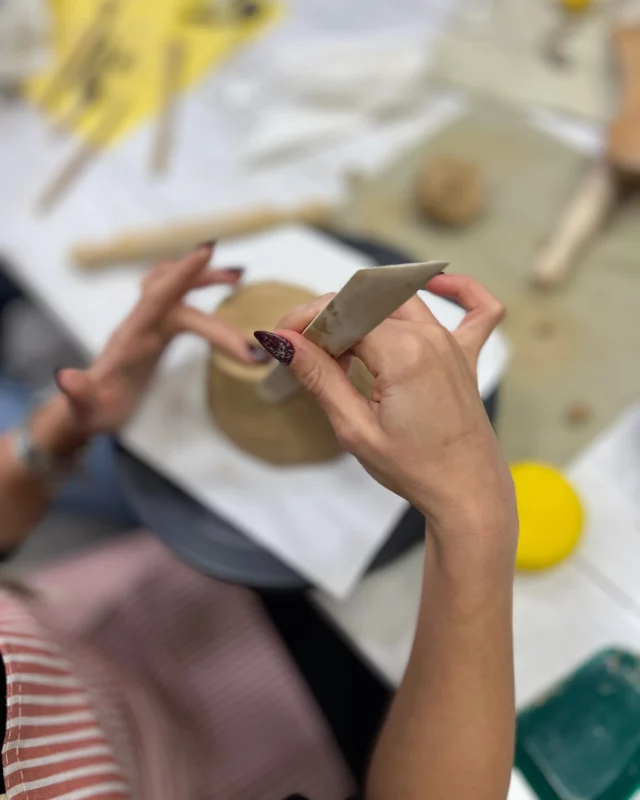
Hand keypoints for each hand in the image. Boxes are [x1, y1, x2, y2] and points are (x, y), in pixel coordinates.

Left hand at [54, 243, 268, 436]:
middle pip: (173, 288)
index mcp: (130, 338)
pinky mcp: (155, 333)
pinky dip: (195, 290)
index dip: (182, 275)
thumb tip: (65, 377)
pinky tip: (218, 297)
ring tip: (235, 278)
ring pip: (173, 287)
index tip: (207, 252)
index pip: (158, 299)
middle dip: (205, 278)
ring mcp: (147, 327)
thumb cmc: (92, 414)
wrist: (86, 413)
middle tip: (239, 277)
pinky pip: (177, 302)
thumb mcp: (85, 411)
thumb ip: (79, 394)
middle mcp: (139, 325)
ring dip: (201, 278)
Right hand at [254, 274, 516, 556]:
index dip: (304, 320)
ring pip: (402, 299)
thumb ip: (319, 377)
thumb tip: (282, 341)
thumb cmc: (414, 468)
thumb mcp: (354, 427)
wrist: (466, 492)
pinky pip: (476, 309)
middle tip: (303, 350)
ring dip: (365, 309)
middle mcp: (430, 338)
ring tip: (341, 344)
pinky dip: (459, 290)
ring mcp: (452, 344)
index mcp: (402, 353)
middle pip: (365, 301)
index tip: (281, 339)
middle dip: (327, 317)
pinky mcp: (467, 356)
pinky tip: (439, 282)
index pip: (341, 312)